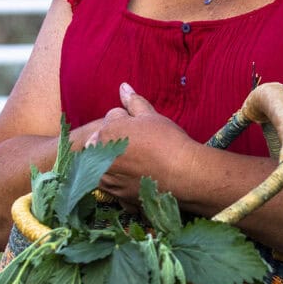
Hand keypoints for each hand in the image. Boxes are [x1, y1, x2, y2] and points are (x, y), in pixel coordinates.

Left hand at [86, 83, 195, 208]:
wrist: (183, 174)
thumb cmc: (167, 141)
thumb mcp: (150, 116)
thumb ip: (132, 102)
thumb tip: (123, 86)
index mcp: (104, 133)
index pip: (111, 119)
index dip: (129, 121)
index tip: (144, 130)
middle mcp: (99, 158)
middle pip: (104, 142)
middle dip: (117, 141)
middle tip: (142, 146)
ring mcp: (106, 179)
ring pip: (106, 164)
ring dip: (117, 162)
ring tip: (142, 161)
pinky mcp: (116, 196)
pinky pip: (114, 184)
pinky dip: (122, 180)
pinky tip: (140, 176)